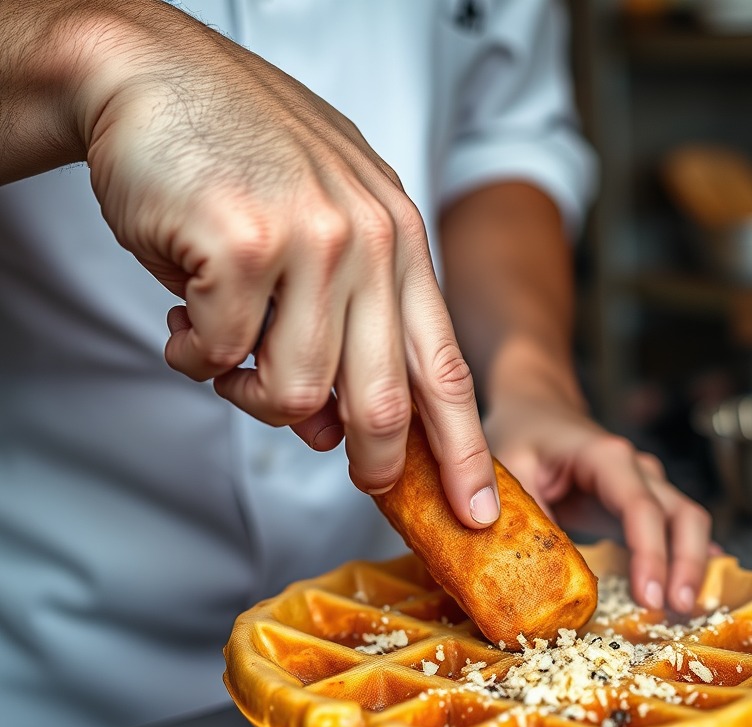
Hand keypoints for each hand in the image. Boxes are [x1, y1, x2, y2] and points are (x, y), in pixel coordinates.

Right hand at [75, 4, 497, 524]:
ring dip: (254, 396)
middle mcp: (371, 242)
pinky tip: (186, 316)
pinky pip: (224, 358)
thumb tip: (329, 432)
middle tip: (363, 478)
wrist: (152, 71)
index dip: (464, 449)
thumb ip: (340, 329)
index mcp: (400, 242)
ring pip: (299, 393)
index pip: (445, 366)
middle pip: (386, 401)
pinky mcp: (246, 248)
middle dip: (377, 461)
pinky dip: (195, 357)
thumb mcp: (321, 236)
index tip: (477, 509)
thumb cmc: (241, 159)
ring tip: (226, 350)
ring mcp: (313, 243)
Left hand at [484, 401, 714, 614]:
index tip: (648, 596)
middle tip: (675, 611)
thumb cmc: (523, 433)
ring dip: (691, 568)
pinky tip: (692, 592)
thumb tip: (533, 572)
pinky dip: (686, 561)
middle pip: (683, 516)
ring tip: (682, 612)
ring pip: (687, 525)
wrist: (536, 410)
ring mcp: (646, 487)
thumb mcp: (511, 468)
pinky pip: (676, 532)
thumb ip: (524, 513)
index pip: (640, 507)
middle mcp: (637, 470)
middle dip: (686, 566)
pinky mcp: (642, 506)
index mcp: (606, 457)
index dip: (650, 554)